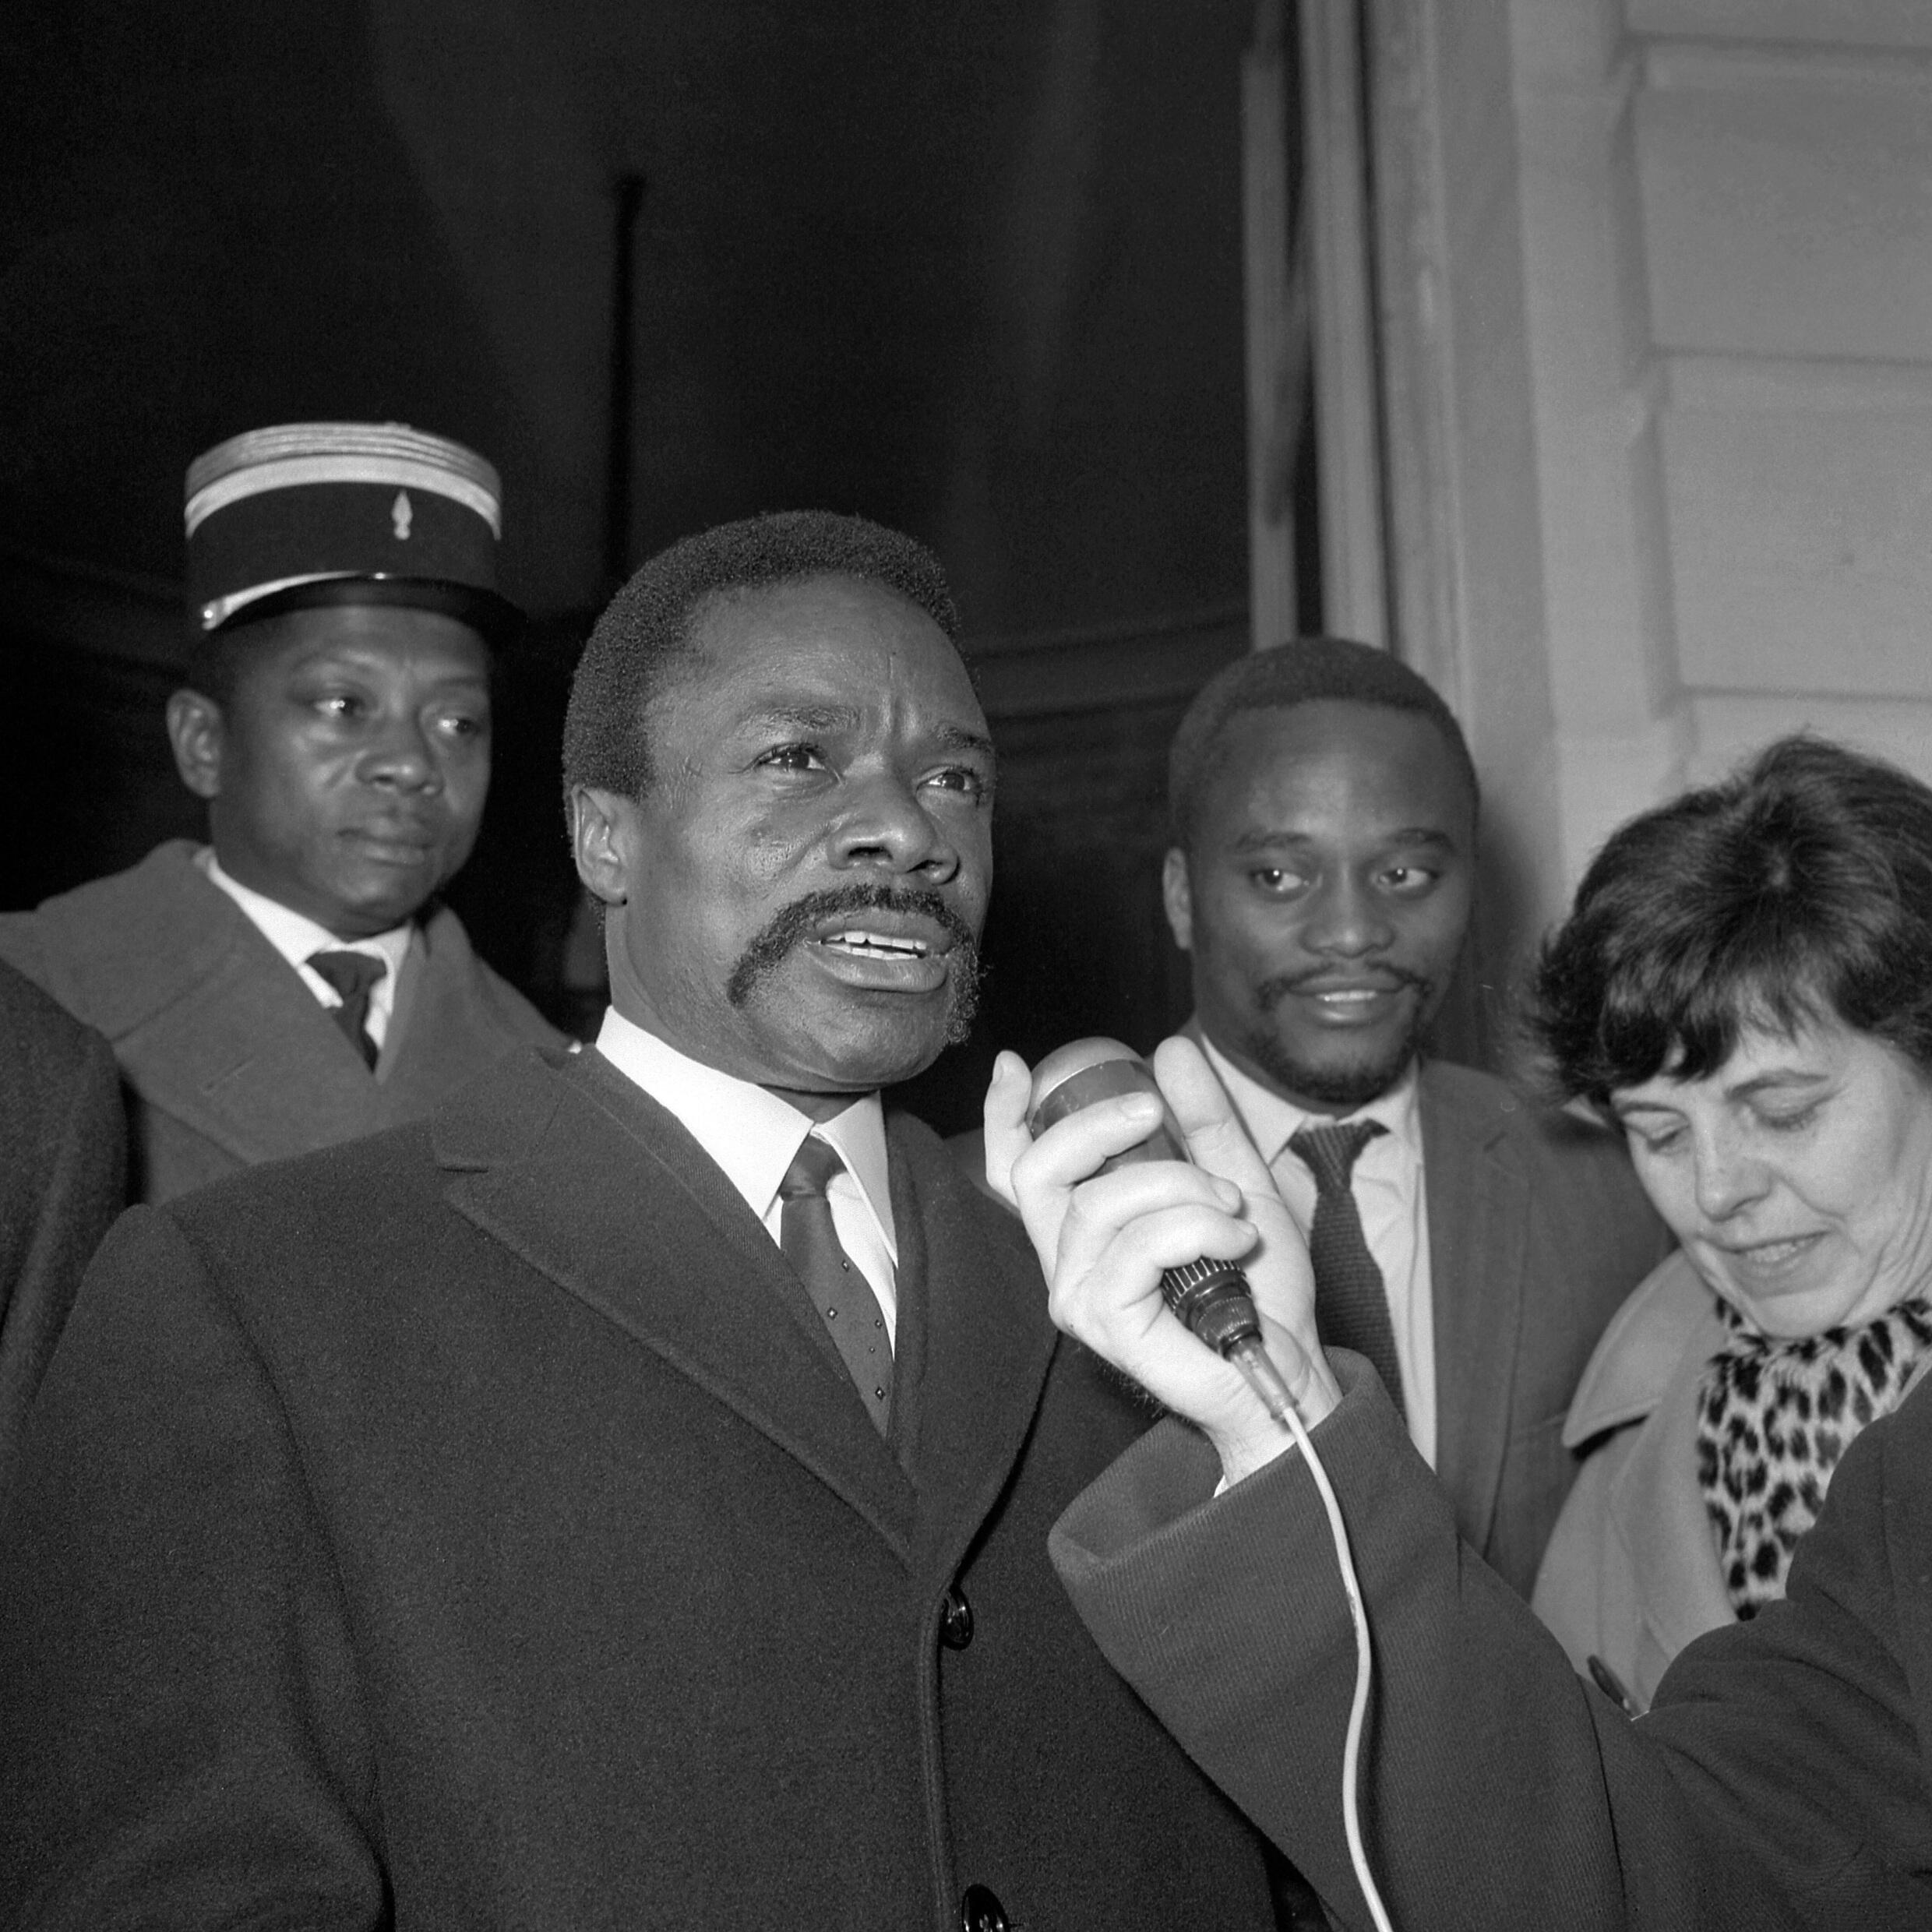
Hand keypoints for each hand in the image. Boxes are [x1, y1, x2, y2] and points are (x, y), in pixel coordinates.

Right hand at [984, 1035, 1340, 1483]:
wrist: (1287, 1364)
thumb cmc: (1256, 1287)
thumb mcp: (1235, 1180)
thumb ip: (1206, 1120)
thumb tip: (1172, 1051)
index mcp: (1085, 1226)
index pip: (1018, 1170)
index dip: (1004, 1117)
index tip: (1015, 1067)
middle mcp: (1066, 1261)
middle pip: (1039, 1172)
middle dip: (1096, 1126)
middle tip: (1155, 1113)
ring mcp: (1079, 1297)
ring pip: (1100, 1204)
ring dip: (1179, 1187)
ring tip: (1230, 1208)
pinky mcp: (1106, 1325)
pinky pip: (1136, 1248)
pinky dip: (1194, 1229)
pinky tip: (1232, 1241)